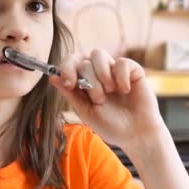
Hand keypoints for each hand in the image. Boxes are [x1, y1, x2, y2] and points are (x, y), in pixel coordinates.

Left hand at [49, 49, 167, 150]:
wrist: (136, 134)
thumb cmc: (111, 126)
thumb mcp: (86, 112)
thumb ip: (71, 94)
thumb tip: (52, 77)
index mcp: (84, 82)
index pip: (70, 63)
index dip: (66, 68)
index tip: (69, 83)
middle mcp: (98, 73)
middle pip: (83, 60)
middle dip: (89, 81)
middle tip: (99, 100)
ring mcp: (114, 70)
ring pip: (99, 54)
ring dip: (101, 74)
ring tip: (110, 92)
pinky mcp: (132, 70)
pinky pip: (121, 62)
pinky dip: (121, 76)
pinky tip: (126, 90)